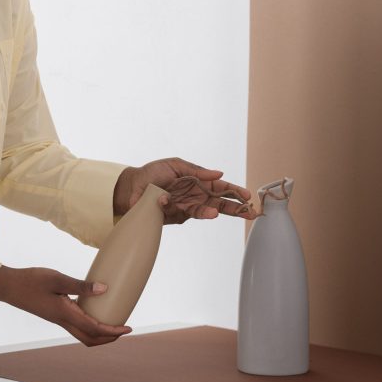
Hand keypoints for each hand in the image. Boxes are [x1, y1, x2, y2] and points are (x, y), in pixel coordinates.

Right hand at [0, 265, 131, 346]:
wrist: (8, 287)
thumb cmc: (31, 280)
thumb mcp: (57, 279)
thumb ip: (80, 285)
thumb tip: (104, 290)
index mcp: (65, 314)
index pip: (95, 329)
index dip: (113, 331)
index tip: (128, 328)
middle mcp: (62, 321)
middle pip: (90, 339)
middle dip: (109, 338)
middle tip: (123, 329)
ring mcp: (57, 319)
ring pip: (82, 335)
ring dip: (99, 335)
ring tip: (111, 324)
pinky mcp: (53, 315)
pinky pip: (75, 327)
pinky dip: (88, 326)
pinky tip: (92, 311)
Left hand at [113, 158, 254, 223]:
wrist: (131, 188)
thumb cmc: (152, 173)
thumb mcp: (175, 165)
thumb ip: (197, 171)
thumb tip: (219, 173)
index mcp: (198, 182)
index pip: (221, 188)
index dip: (234, 192)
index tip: (247, 195)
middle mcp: (196, 196)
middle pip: (219, 204)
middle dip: (235, 209)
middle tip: (250, 213)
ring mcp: (186, 207)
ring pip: (204, 212)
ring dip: (211, 212)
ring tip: (217, 213)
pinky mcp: (175, 216)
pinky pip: (184, 214)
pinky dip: (182, 209)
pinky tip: (172, 202)